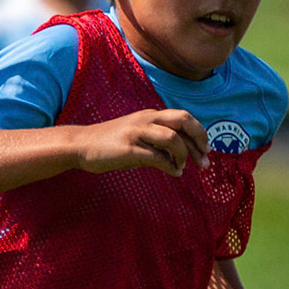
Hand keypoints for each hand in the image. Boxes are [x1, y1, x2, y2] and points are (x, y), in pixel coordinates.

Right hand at [75, 109, 209, 176]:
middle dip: (199, 140)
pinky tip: (174, 173)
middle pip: (183, 121)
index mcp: (151, 116)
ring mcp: (137, 133)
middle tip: (204, 160)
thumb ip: (160, 141)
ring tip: (182, 167)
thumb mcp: (139, 136)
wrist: (82, 145)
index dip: (199, 133)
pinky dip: (170, 167)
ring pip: (173, 139)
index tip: (206, 150)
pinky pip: (158, 157)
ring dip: (183, 156)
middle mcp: (146, 119)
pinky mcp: (129, 149)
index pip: (184, 118)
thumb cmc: (113, 144)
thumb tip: (183, 155)